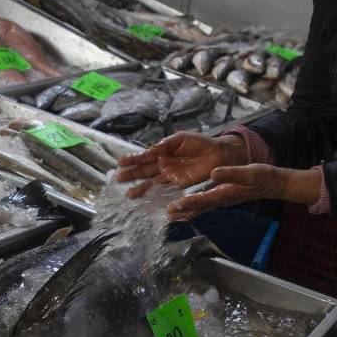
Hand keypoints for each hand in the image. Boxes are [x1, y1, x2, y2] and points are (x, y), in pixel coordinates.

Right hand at [116, 132, 247, 197]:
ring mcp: (170, 175)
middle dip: (132, 175)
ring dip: (140, 187)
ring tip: (129, 194)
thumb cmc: (199, 143)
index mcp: (162, 151)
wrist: (218, 154)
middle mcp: (164, 164)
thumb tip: (149, 150)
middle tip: (118, 179)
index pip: (145, 156)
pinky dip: (155, 194)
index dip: (133, 159)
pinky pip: (164, 189)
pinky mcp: (179, 184)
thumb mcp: (180, 139)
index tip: (121, 162)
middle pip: (145, 170)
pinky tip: (146, 198)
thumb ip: (164, 145)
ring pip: (152, 182)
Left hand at [166, 165, 323, 220]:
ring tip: (170, 217)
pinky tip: (184, 212)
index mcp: (226, 193)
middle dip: (184, 211)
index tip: (179, 203)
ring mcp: (221, 201)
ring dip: (186, 213)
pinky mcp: (221, 199)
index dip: (192, 202)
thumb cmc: (261, 177)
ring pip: (200, 209)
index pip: (206, 199)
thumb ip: (231, 174)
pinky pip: (204, 207)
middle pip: (199, 207)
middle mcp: (221, 200)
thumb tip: (214, 173)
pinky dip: (193, 210)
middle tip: (168, 213)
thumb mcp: (248, 172)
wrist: (271, 184)